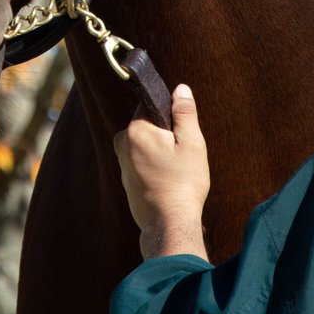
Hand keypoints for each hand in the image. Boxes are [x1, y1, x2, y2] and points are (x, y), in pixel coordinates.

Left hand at [114, 83, 210, 259]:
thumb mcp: (191, 143)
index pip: (151, 106)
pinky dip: (156, 169)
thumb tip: (180, 88)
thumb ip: (184, 113)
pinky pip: (144, 165)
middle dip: (166, 136)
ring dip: (162, 154)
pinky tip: (170, 183)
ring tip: (177, 172)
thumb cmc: (183, 182)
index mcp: (135, 130)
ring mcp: (122, 166)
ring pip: (147, 147)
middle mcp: (122, 145)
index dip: (170, 116)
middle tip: (182, 155)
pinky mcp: (127, 183)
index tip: (181, 133)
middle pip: (149, 127)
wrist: (168, 225)